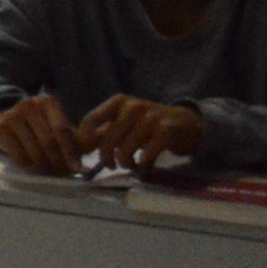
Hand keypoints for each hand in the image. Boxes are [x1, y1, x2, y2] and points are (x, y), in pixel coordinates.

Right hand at [0, 92, 79, 174]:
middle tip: (63, 174)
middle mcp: (28, 104)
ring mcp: (11, 115)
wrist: (10, 119)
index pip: (61, 130)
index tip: (76, 168)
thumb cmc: (43, 126)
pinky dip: (29, 165)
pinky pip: (18, 154)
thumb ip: (84, 135)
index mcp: (48, 102)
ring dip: (45, 166)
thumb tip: (107, 138)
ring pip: (33, 150)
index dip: (70, 151)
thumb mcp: (62, 126)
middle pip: (48, 141)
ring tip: (51, 172)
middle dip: (58, 161)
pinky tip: (34, 167)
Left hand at [76, 94, 203, 171]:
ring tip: (131, 165)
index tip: (85, 153)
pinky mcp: (166, 131)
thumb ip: (105, 130)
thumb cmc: (150, 125)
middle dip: (106, 158)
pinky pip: (145, 156)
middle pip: (107, 139)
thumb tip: (78, 146)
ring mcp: (151, 118)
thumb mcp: (126, 121)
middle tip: (111, 166)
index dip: (84, 140)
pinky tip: (145, 166)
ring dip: (125, 163)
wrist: (188, 124)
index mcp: (119, 101)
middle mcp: (133, 106)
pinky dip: (143, 165)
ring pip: (124, 150)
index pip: (91, 120)